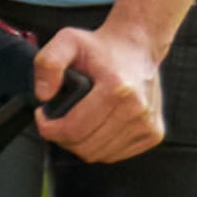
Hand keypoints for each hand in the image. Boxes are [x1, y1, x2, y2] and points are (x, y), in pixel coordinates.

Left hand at [33, 22, 165, 163]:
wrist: (138, 47)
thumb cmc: (103, 48)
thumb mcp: (68, 41)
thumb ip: (48, 63)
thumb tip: (43, 96)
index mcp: (116, 88)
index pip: (74, 130)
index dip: (49, 129)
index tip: (42, 118)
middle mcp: (136, 108)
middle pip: (86, 147)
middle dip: (63, 138)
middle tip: (57, 122)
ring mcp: (147, 123)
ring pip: (100, 155)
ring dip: (81, 145)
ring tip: (75, 124)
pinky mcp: (154, 133)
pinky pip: (116, 155)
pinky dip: (100, 147)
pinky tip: (95, 128)